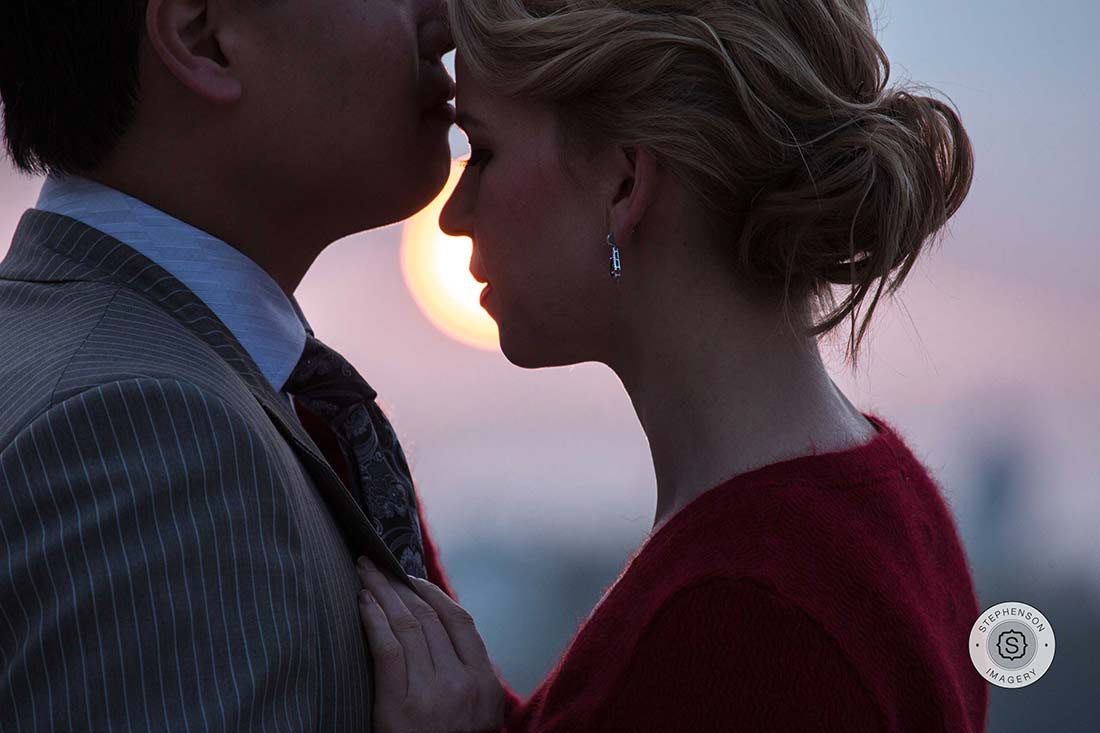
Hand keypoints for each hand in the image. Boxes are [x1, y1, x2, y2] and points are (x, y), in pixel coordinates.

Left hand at [355, 555, 507, 732]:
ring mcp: (432, 696)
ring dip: (381, 593)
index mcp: (484, 683)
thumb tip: (435, 629)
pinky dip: (373, 619)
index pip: (459, 620)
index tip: (408, 575)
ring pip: (407, 626)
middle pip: (428, 618)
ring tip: (362, 573)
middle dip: (398, 584)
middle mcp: (462, 684)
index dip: (431, 592)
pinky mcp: (400, 709)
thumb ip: (464, 675)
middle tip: (373, 562)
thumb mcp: (474, 714)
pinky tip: (361, 602)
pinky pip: (387, 649)